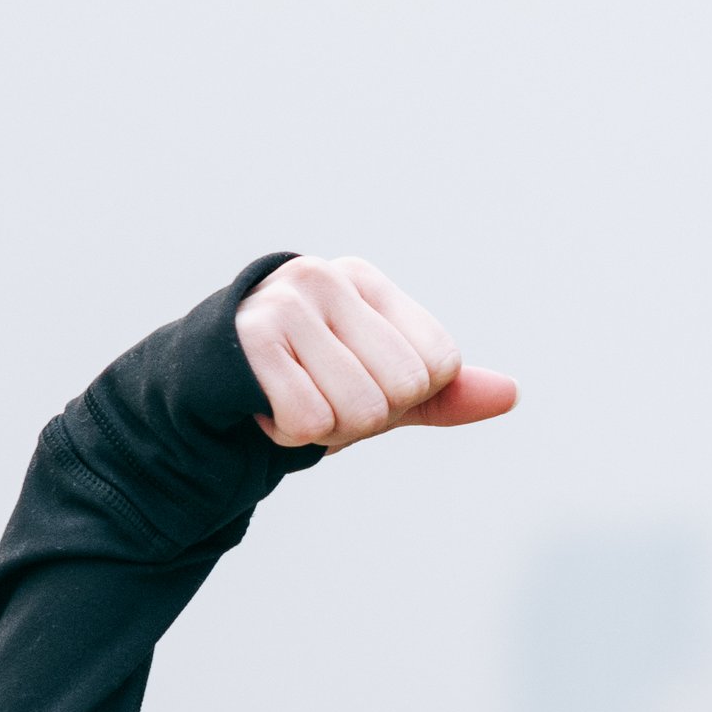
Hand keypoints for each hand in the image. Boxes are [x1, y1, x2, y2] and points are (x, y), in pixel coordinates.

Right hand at [233, 255, 520, 450]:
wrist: (200, 394)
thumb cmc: (300, 383)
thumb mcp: (380, 388)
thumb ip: (444, 394)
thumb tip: (511, 394)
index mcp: (367, 281)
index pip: (440, 365)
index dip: (405, 398)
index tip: (354, 383)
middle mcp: (328, 277)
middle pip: (403, 389)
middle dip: (363, 418)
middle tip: (317, 398)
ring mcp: (286, 302)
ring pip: (361, 410)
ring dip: (325, 430)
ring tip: (288, 400)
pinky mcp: (249, 339)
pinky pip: (310, 421)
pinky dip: (288, 434)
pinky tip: (261, 408)